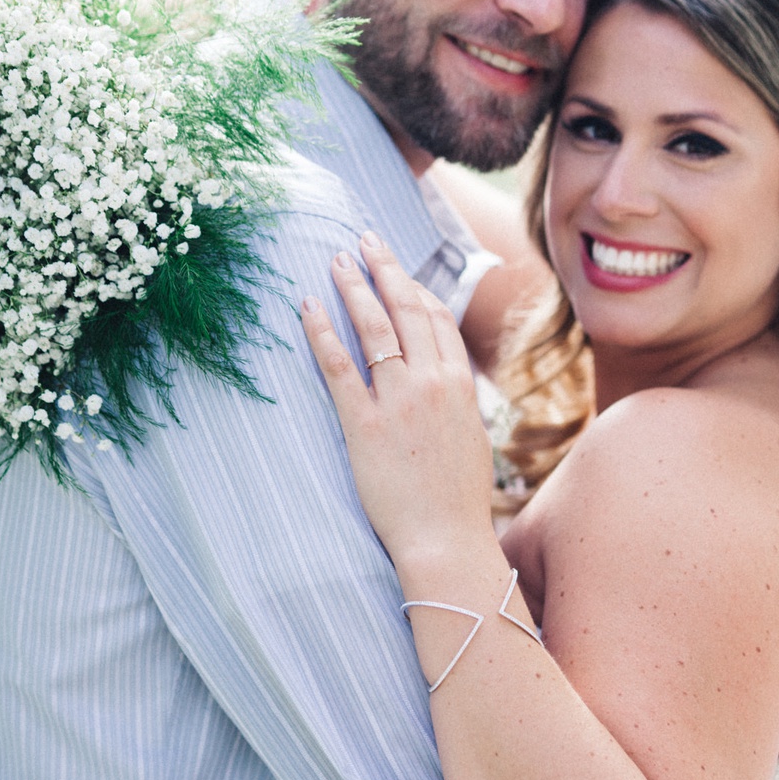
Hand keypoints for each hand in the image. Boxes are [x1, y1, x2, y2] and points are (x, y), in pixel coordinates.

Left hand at [302, 232, 495, 572]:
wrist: (446, 540)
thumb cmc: (457, 499)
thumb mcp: (471, 439)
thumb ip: (457, 402)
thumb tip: (446, 382)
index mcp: (461, 385)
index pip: (437, 318)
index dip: (414, 287)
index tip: (396, 269)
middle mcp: (433, 382)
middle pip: (406, 308)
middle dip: (384, 268)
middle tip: (364, 239)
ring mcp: (399, 401)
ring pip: (374, 326)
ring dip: (353, 287)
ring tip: (335, 261)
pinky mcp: (364, 424)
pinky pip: (338, 366)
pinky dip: (321, 331)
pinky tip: (307, 308)